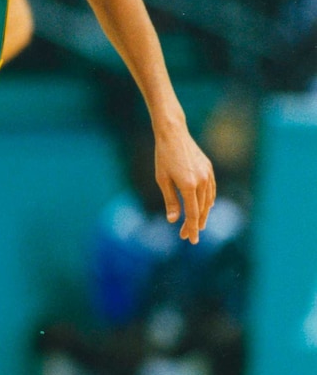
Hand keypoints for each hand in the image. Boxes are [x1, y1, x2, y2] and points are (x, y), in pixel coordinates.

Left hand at [154, 126, 216, 243]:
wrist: (173, 134)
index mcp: (189, 185)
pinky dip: (208, 201)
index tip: (190, 240)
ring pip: (208, 201)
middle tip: (188, 236)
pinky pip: (211, 190)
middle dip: (195, 225)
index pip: (192, 213)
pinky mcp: (209, 169)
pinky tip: (204, 208)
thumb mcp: (162, 180)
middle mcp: (202, 181)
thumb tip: (173, 220)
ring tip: (197, 225)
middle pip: (201, 210)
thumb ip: (170, 201)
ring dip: (203, 215)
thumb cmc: (163, 157)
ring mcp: (208, 174)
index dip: (191, 228)